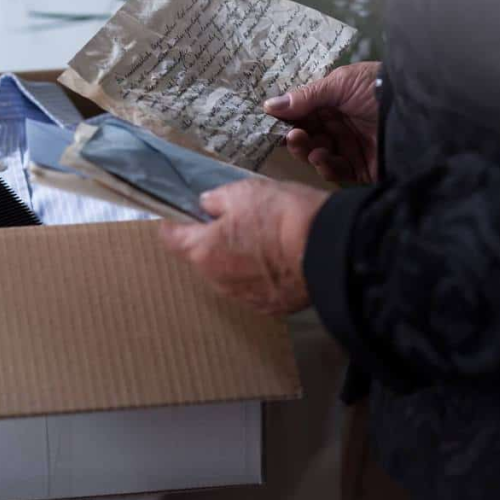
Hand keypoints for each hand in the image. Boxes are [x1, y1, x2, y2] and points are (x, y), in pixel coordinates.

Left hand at [160, 178, 328, 315]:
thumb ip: (216, 199)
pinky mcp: (269, 307)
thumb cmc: (282, 216)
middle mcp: (216, 280)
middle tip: (238, 221)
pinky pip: (255, 288)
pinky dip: (261, 276)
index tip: (183, 214)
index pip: (171, 238)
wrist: (329, 248)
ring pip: (229, 274)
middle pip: (202, 257)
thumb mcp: (244, 191)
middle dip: (213, 240)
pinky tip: (280, 260)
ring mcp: (243, 297)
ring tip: (264, 240)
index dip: (175, 223)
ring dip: (237, 259)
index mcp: (203, 251)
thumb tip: (207, 205)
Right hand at [264, 61, 380, 184]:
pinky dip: (325, 167)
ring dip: (308, 153)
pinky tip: (322, 158)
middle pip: (308, 138)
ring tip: (311, 148)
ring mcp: (350, 149)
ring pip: (317, 156)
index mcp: (335, 104)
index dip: (288, 120)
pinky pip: (335, 173)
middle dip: (297, 139)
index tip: (272, 122)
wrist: (416, 112)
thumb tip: (268, 105)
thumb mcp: (340, 84)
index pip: (304, 115)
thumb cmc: (377, 90)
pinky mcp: (360, 169)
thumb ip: (305, 97)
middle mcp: (341, 127)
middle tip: (292, 136)